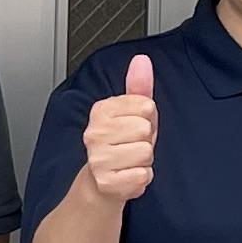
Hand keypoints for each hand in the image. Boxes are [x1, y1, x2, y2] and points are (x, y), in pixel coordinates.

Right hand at [82, 51, 157, 203]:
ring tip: (129, 162)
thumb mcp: (131, 113)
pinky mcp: (106, 182)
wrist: (101, 182)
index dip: (147, 118)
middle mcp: (94, 133)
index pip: (146, 105)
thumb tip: (142, 60)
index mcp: (100, 111)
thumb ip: (138, 86)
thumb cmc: (121, 145)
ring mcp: (98, 158)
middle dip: (146, 140)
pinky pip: (142, 175)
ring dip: (144, 161)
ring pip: (145, 152)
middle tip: (131, 146)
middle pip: (145, 129)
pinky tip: (128, 176)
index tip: (133, 126)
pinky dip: (141, 178)